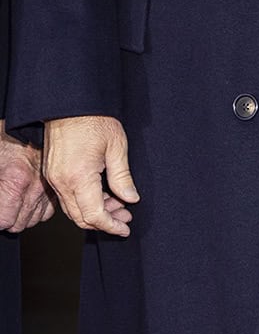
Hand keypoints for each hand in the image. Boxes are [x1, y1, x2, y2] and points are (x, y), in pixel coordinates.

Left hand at [0, 121, 52, 232]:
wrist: (31, 123)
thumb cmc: (7, 139)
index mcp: (17, 180)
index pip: (4, 220)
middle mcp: (36, 186)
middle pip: (19, 224)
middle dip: (6, 217)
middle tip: (2, 205)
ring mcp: (50, 186)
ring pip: (34, 219)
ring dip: (22, 215)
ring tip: (13, 203)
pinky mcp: (58, 185)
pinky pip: (48, 211)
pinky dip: (37, 209)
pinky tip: (27, 200)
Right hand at [43, 115, 140, 237]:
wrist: (70, 105)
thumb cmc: (94, 120)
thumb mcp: (117, 147)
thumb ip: (123, 178)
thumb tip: (131, 198)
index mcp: (79, 177)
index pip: (94, 215)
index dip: (111, 225)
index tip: (125, 228)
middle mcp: (62, 182)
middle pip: (81, 217)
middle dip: (104, 222)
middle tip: (125, 218)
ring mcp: (54, 178)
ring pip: (73, 209)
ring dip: (94, 212)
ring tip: (118, 206)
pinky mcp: (52, 173)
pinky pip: (67, 197)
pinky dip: (84, 202)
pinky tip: (102, 196)